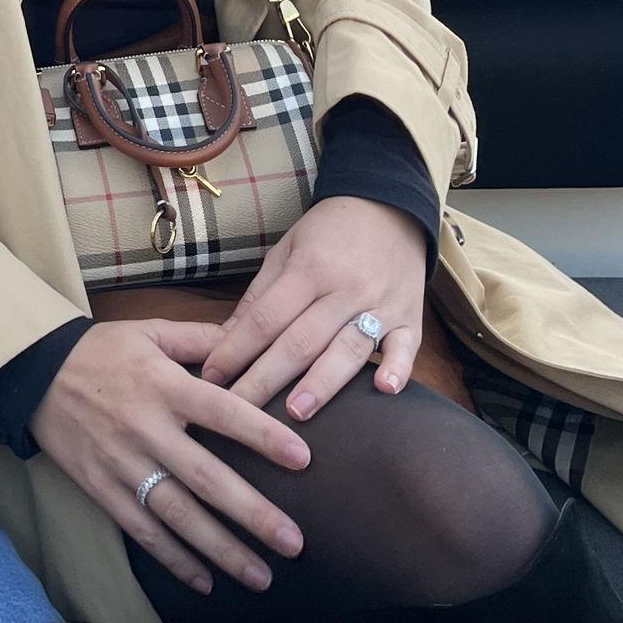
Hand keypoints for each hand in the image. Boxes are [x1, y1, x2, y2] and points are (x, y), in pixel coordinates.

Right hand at [31, 317, 309, 597]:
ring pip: (177, 514)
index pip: (220, 411)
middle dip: (252, 513)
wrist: (33, 372)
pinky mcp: (100, 488)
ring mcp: (121, 462)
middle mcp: (144, 426)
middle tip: (293, 543)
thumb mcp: (148, 331)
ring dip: (221, 549)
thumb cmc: (101, 351)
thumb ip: (200, 338)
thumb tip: (250, 337)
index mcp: (161, 384)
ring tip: (261, 576)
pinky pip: (141, 530)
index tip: (303, 459)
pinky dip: (173, 559)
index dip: (262, 435)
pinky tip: (205, 580)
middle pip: (205, 476)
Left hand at [199, 196, 427, 419]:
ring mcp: (380, 305)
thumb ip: (260, 296)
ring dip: (323, 383)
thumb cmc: (327, 234)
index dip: (236, 349)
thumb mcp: (286, 251)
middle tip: (241, 412)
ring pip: (347, 349)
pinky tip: (383, 390)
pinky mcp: (411, 318)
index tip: (212, 379)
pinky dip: (396, 368)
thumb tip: (226, 339)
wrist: (387, 208)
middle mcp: (343, 289)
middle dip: (267, 378)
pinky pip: (405, 347)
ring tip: (298, 413)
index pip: (265, 318)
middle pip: (300, 340)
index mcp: (307, 269)